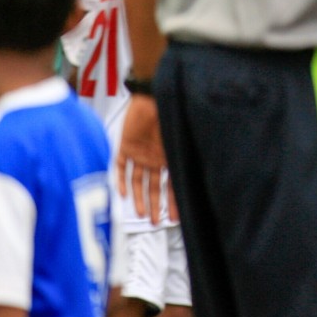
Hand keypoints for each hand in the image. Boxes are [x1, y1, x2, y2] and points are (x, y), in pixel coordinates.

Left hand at [117, 94, 176, 223]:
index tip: (176, 217)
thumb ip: (183, 158)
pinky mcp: (125, 146)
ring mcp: (139, 153)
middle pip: (154, 186)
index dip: (174, 201)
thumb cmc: (169, 112)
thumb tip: (194, 179)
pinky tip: (122, 194)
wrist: (151, 95)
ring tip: (141, 213)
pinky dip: (121, 180)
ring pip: (138, 181)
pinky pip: (121, 166)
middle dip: (156, 204)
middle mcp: (154, 157)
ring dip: (139, 197)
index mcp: (169, 156)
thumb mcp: (180, 139)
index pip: (172, 184)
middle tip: (156, 221)